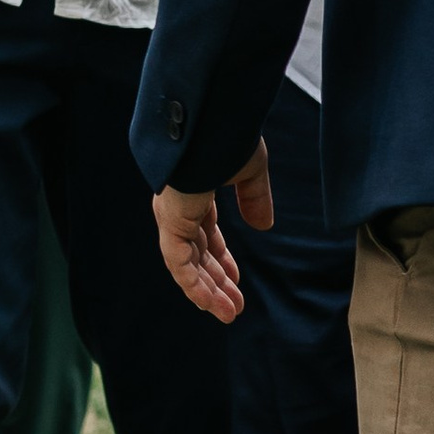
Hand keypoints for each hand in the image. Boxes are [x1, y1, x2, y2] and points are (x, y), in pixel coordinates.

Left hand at [152, 145, 274, 321]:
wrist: (211, 119)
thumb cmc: (228, 135)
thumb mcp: (249, 171)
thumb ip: (254, 198)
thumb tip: (263, 228)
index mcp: (194, 193)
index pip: (206, 235)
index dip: (222, 260)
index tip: (237, 281)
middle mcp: (179, 206)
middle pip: (197, 254)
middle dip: (217, 281)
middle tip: (234, 307)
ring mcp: (172, 214)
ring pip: (187, 264)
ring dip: (207, 291)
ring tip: (228, 314)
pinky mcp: (170, 219)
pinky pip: (178, 261)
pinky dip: (194, 284)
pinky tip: (211, 304)